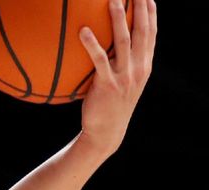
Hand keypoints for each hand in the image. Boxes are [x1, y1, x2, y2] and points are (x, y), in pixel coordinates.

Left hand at [78, 0, 156, 155]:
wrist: (106, 133)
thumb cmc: (109, 107)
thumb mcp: (123, 84)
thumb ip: (122, 65)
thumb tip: (110, 47)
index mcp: (144, 66)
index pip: (151, 35)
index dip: (151, 14)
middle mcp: (138, 69)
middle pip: (141, 32)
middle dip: (139, 9)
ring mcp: (124, 77)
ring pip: (123, 41)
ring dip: (118, 19)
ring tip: (112, 0)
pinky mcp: (107, 85)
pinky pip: (99, 60)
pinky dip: (92, 44)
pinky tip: (83, 31)